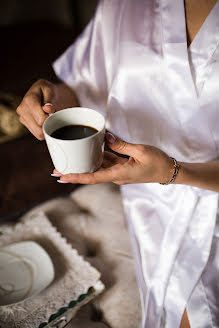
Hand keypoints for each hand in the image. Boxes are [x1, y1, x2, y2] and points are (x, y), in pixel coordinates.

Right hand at [16, 79, 56, 139]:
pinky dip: (44, 130)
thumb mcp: (51, 90)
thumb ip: (50, 99)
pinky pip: (37, 134)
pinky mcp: (25, 123)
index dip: (51, 119)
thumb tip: (47, 108)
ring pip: (38, 133)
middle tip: (53, 115)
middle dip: (49, 124)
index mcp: (29, 100)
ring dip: (47, 128)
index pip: (41, 119)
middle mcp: (22, 110)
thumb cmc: (48, 91)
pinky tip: (45, 121)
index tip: (54, 112)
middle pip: (39, 128)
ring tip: (48, 117)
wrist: (43, 92)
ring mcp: (22, 118)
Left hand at [53, 133, 174, 184]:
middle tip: (56, 169)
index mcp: (119, 174)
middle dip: (74, 171)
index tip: (61, 177)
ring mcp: (118, 172)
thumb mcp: (140, 151)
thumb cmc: (157, 162)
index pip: (93, 177)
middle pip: (91, 173)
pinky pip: (107, 163)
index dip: (76, 177)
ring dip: (84, 164)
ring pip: (98, 168)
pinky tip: (89, 150)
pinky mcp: (122, 168)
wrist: (169, 171)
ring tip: (69, 160)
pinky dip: (97, 157)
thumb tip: (106, 138)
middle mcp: (116, 176)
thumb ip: (122, 145)